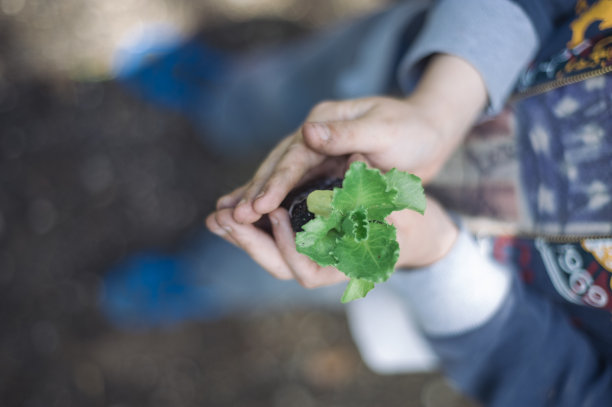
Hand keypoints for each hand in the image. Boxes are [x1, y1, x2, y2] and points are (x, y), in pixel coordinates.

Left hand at [205, 196, 457, 288]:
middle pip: (279, 266)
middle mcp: (324, 265)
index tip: (277, 214)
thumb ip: (384, 198)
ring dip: (242, 234)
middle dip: (250, 243)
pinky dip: (251, 223)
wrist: (414, 233)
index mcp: (347, 267)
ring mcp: (312, 253)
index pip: (307, 271)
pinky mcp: (305, 237)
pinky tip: (231, 206)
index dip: (288, 248)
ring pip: (270, 252)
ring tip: (216, 214)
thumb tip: (356, 165)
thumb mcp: (405, 213)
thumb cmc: (413, 226)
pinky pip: (273, 236)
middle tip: (225, 218)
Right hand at [218, 54, 486, 224]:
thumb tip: (307, 131)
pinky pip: (293, 187)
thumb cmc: (412, 130)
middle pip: (277, 167)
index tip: (256, 206)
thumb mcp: (384, 129)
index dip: (274, 183)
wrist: (427, 132)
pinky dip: (273, 201)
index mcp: (323, 121)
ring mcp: (315, 152)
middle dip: (255, 194)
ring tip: (226, 219)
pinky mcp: (322, 169)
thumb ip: (347, 133)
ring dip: (256, 198)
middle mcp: (313, 136)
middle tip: (230, 219)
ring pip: (279, 178)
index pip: (292, 156)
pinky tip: (254, 215)